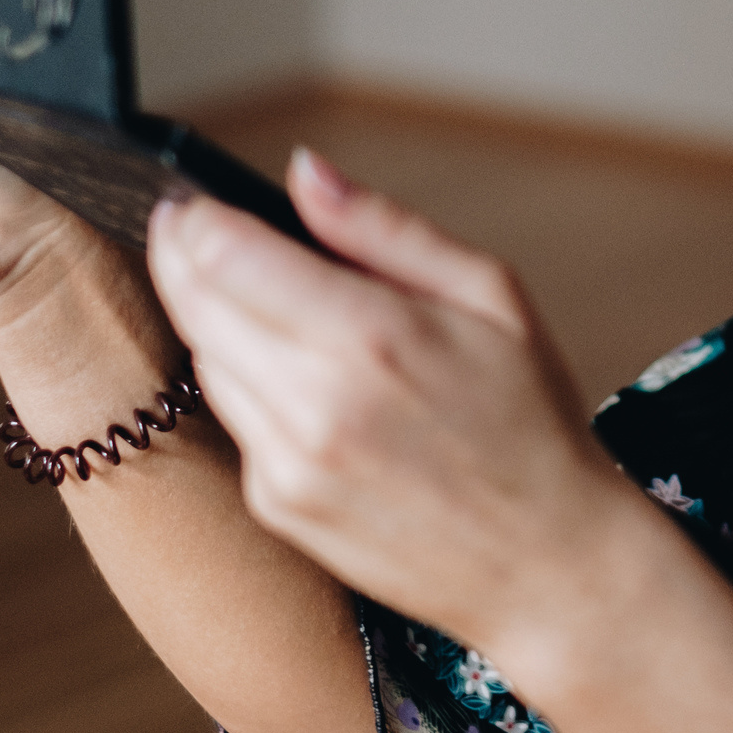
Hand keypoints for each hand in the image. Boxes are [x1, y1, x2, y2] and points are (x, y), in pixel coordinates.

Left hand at [147, 151, 655, 669]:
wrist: (547, 560)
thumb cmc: (532, 419)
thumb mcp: (489, 295)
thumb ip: (384, 228)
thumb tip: (303, 171)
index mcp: (374, 336)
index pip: (224, 255)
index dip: (197, 217)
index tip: (197, 201)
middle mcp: (317, 405)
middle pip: (193, 304)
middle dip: (185, 257)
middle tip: (197, 231)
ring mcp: (288, 465)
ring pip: (204, 360)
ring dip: (215, 320)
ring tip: (269, 303)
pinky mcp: (277, 506)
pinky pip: (233, 420)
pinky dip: (249, 385)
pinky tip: (303, 380)